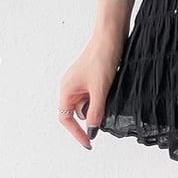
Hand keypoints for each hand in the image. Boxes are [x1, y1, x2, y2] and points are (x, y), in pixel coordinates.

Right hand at [58, 32, 124, 149]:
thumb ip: (95, 113)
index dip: (77, 133)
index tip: (89, 143)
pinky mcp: (91, 76)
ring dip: (98, 105)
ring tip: (109, 93)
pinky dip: (102, 96)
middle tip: (105, 112)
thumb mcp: (100, 90)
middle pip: (78, 112)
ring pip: (88, 103)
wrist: (111, 34)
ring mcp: (81, 80)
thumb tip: (92, 131)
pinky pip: (94, 93)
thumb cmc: (102, 57)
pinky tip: (111, 89)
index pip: (66, 119)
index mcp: (66, 89)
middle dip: (91, 115)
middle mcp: (70, 85)